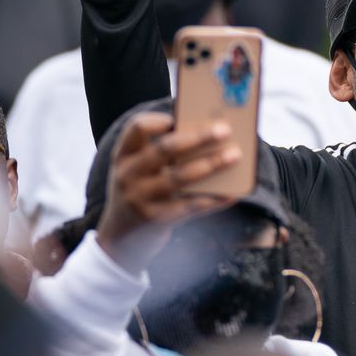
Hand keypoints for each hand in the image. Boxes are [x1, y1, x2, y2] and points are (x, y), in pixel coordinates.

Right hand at [95, 110, 241, 274]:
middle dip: (198, 137)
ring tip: (235, 156)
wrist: (121, 239)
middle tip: (224, 130)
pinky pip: (190, 206)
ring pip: (181, 177)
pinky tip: (232, 193)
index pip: (136, 128)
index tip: (182, 116)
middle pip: (165, 149)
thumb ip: (163, 154)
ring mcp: (139, 199)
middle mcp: (127, 175)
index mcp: (123, 155)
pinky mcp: (155, 220)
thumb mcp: (140, 171)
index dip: (159, 120)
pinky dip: (213, 199)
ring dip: (211, 164)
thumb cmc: (141, 192)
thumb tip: (210, 136)